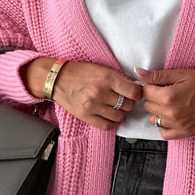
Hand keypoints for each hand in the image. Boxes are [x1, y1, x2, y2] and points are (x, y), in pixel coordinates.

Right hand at [21, 58, 142, 129]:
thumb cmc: (79, 72)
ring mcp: (93, 106)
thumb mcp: (101, 68)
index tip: (136, 93)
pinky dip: (113, 123)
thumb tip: (135, 86)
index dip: (138, 93)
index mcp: (106, 78)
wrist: (57, 79)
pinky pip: (107, 125)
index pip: (133, 92)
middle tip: (123, 99)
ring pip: (119, 116)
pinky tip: (113, 118)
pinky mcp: (86, 116)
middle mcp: (100, 93)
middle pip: (127, 105)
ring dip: (121, 113)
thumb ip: (118, 78)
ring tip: (116, 108)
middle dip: (128, 102)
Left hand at [134, 67, 194, 139]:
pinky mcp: (184, 132)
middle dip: (154, 97)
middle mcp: (171, 113)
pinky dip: (165, 125)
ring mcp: (178, 125)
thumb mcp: (182, 74)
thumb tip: (138, 72)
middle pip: (148, 105)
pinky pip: (164, 133)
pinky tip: (172, 116)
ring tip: (172, 103)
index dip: (150, 85)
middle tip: (168, 91)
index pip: (145, 92)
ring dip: (158, 111)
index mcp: (169, 97)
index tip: (158, 84)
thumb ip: (158, 75)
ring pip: (154, 119)